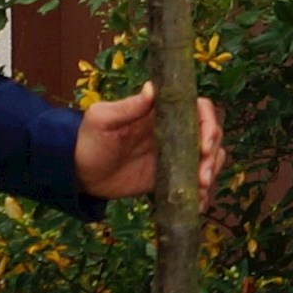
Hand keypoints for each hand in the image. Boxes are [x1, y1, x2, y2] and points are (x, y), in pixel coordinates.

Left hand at [75, 86, 226, 206]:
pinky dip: (202, 193)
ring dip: (211, 172)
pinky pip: (194, 181)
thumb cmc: (88, 140)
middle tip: (202, 176)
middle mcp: (174, 131)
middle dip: (212, 155)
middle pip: (209, 135)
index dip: (208, 124)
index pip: (198, 108)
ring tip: (200, 189)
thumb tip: (152, 89)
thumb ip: (128, 106)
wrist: (79, 174)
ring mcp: (174, 155)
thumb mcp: (103, 119)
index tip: (203, 145)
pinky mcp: (171, 177)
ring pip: (208, 158)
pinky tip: (198, 204)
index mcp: (161, 112)